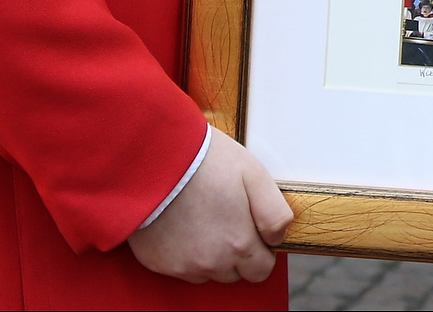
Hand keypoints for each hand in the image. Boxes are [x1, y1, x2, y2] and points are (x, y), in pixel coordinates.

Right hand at [128, 126, 292, 283]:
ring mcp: (182, 265)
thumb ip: (275, 212)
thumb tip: (278, 237)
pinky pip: (180, 268)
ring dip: (210, 254)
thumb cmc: (205, 161)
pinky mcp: (158, 262)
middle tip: (226, 218)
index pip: (261, 271)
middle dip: (236, 253)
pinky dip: (183, 252)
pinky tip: (181, 224)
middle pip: (233, 273)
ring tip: (202, 218)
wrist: (154, 158)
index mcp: (239, 244)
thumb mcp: (254, 174)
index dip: (261, 251)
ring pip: (206, 272)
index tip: (252, 229)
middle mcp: (211, 263)